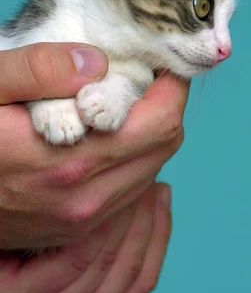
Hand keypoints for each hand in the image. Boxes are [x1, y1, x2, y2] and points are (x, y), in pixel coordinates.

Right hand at [0, 43, 188, 249]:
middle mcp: (85, 200)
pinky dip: (134, 162)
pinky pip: (130, 193)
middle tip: (143, 77)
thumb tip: (97, 63)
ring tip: (123, 105)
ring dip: (150, 135)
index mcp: (70, 161)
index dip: (173, 86)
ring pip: (153, 171)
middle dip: (164, 106)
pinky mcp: (76, 232)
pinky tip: (108, 139)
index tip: (162, 61)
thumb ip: (36, 71)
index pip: (161, 123)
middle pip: (164, 146)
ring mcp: (82, 221)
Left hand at [0, 182, 170, 292]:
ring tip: (134, 182)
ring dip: (128, 220)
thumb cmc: (7, 257)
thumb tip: (144, 208)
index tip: (163, 197)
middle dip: (147, 222)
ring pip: (109, 264)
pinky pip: (79, 259)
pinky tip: (102, 198)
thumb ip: (95, 250)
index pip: (141, 281)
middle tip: (153, 181)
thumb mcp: (57, 260)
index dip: (158, 235)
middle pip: (129, 271)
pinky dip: (97, 228)